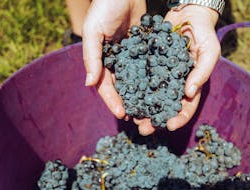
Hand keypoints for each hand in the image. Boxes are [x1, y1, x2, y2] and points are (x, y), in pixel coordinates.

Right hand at [82, 0, 145, 118]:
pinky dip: (152, 79)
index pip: (105, 86)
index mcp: (101, 61)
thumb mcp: (93, 31)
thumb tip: (89, 84)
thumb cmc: (104, 8)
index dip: (112, 101)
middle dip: (128, 103)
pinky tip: (160, 90)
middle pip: (121, 88)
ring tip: (149, 110)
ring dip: (141, 96)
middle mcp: (115, 62)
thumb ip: (91, 57)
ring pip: (136, 81)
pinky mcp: (144, 50)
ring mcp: (131, 57)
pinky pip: (148, 67)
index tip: (122, 114)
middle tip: (137, 119)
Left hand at [135, 5, 220, 134]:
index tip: (168, 126)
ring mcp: (162, 77)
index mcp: (191, 86)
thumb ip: (202, 72)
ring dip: (142, 110)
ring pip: (151, 98)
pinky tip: (127, 98)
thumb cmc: (203, 34)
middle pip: (165, 108)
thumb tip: (189, 94)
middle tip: (144, 129)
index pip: (187, 107)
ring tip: (132, 118)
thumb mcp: (209, 52)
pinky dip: (135, 91)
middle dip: (155, 121)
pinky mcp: (150, 67)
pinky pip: (142, 81)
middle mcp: (175, 85)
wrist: (188, 15)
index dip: (179, 119)